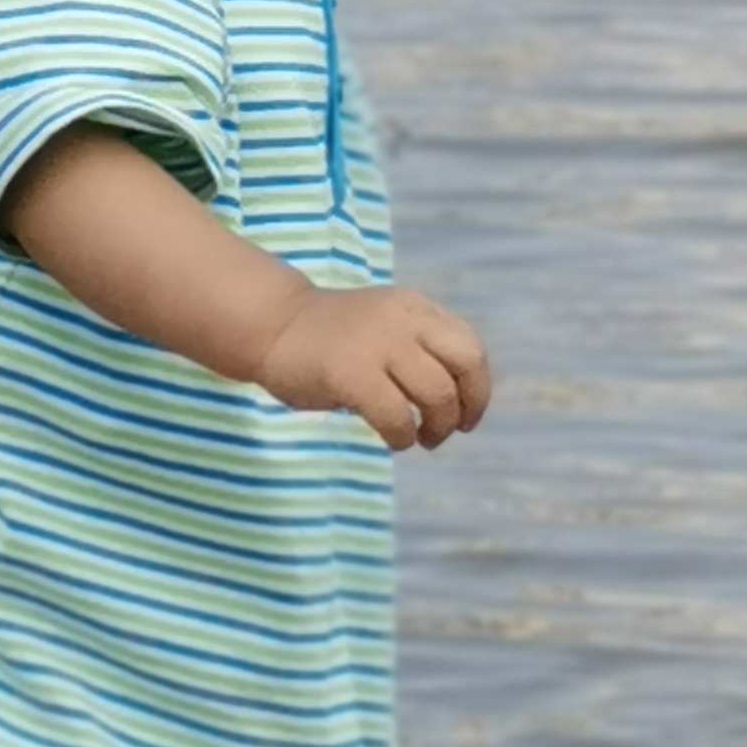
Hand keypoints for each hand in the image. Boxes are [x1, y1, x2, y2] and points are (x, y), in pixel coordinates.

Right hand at [257, 283, 490, 449]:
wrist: (269, 326)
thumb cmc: (327, 337)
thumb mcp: (384, 326)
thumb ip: (419, 347)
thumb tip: (457, 401)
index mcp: (412, 307)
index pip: (469, 346)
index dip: (477, 387)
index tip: (466, 414)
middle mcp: (401, 319)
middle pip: (466, 364)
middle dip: (467, 405)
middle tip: (448, 429)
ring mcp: (376, 343)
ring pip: (437, 393)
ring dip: (436, 427)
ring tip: (418, 438)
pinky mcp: (350, 372)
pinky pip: (397, 416)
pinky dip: (402, 436)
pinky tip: (391, 439)